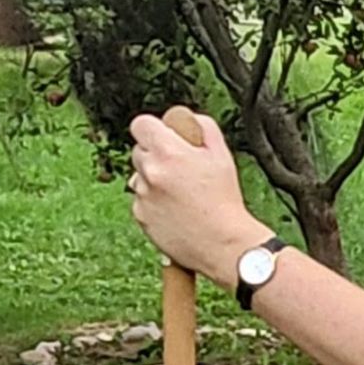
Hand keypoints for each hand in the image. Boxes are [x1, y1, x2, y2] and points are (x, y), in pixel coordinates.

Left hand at [129, 112, 267, 284]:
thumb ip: (202, 126)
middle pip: (138, 150)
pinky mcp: (140, 217)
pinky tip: (175, 211)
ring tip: (180, 195)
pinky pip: (141, 201)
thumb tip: (186, 119)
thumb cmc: (224, 201)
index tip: (164, 137)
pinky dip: (153, 203)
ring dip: (153, 181)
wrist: (223, 244)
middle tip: (179, 169)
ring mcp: (142, 196)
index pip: (140, 124)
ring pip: (139, 177)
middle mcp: (150, 172)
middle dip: (155, 155)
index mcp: (168, 151)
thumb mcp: (222, 154)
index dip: (153, 129)